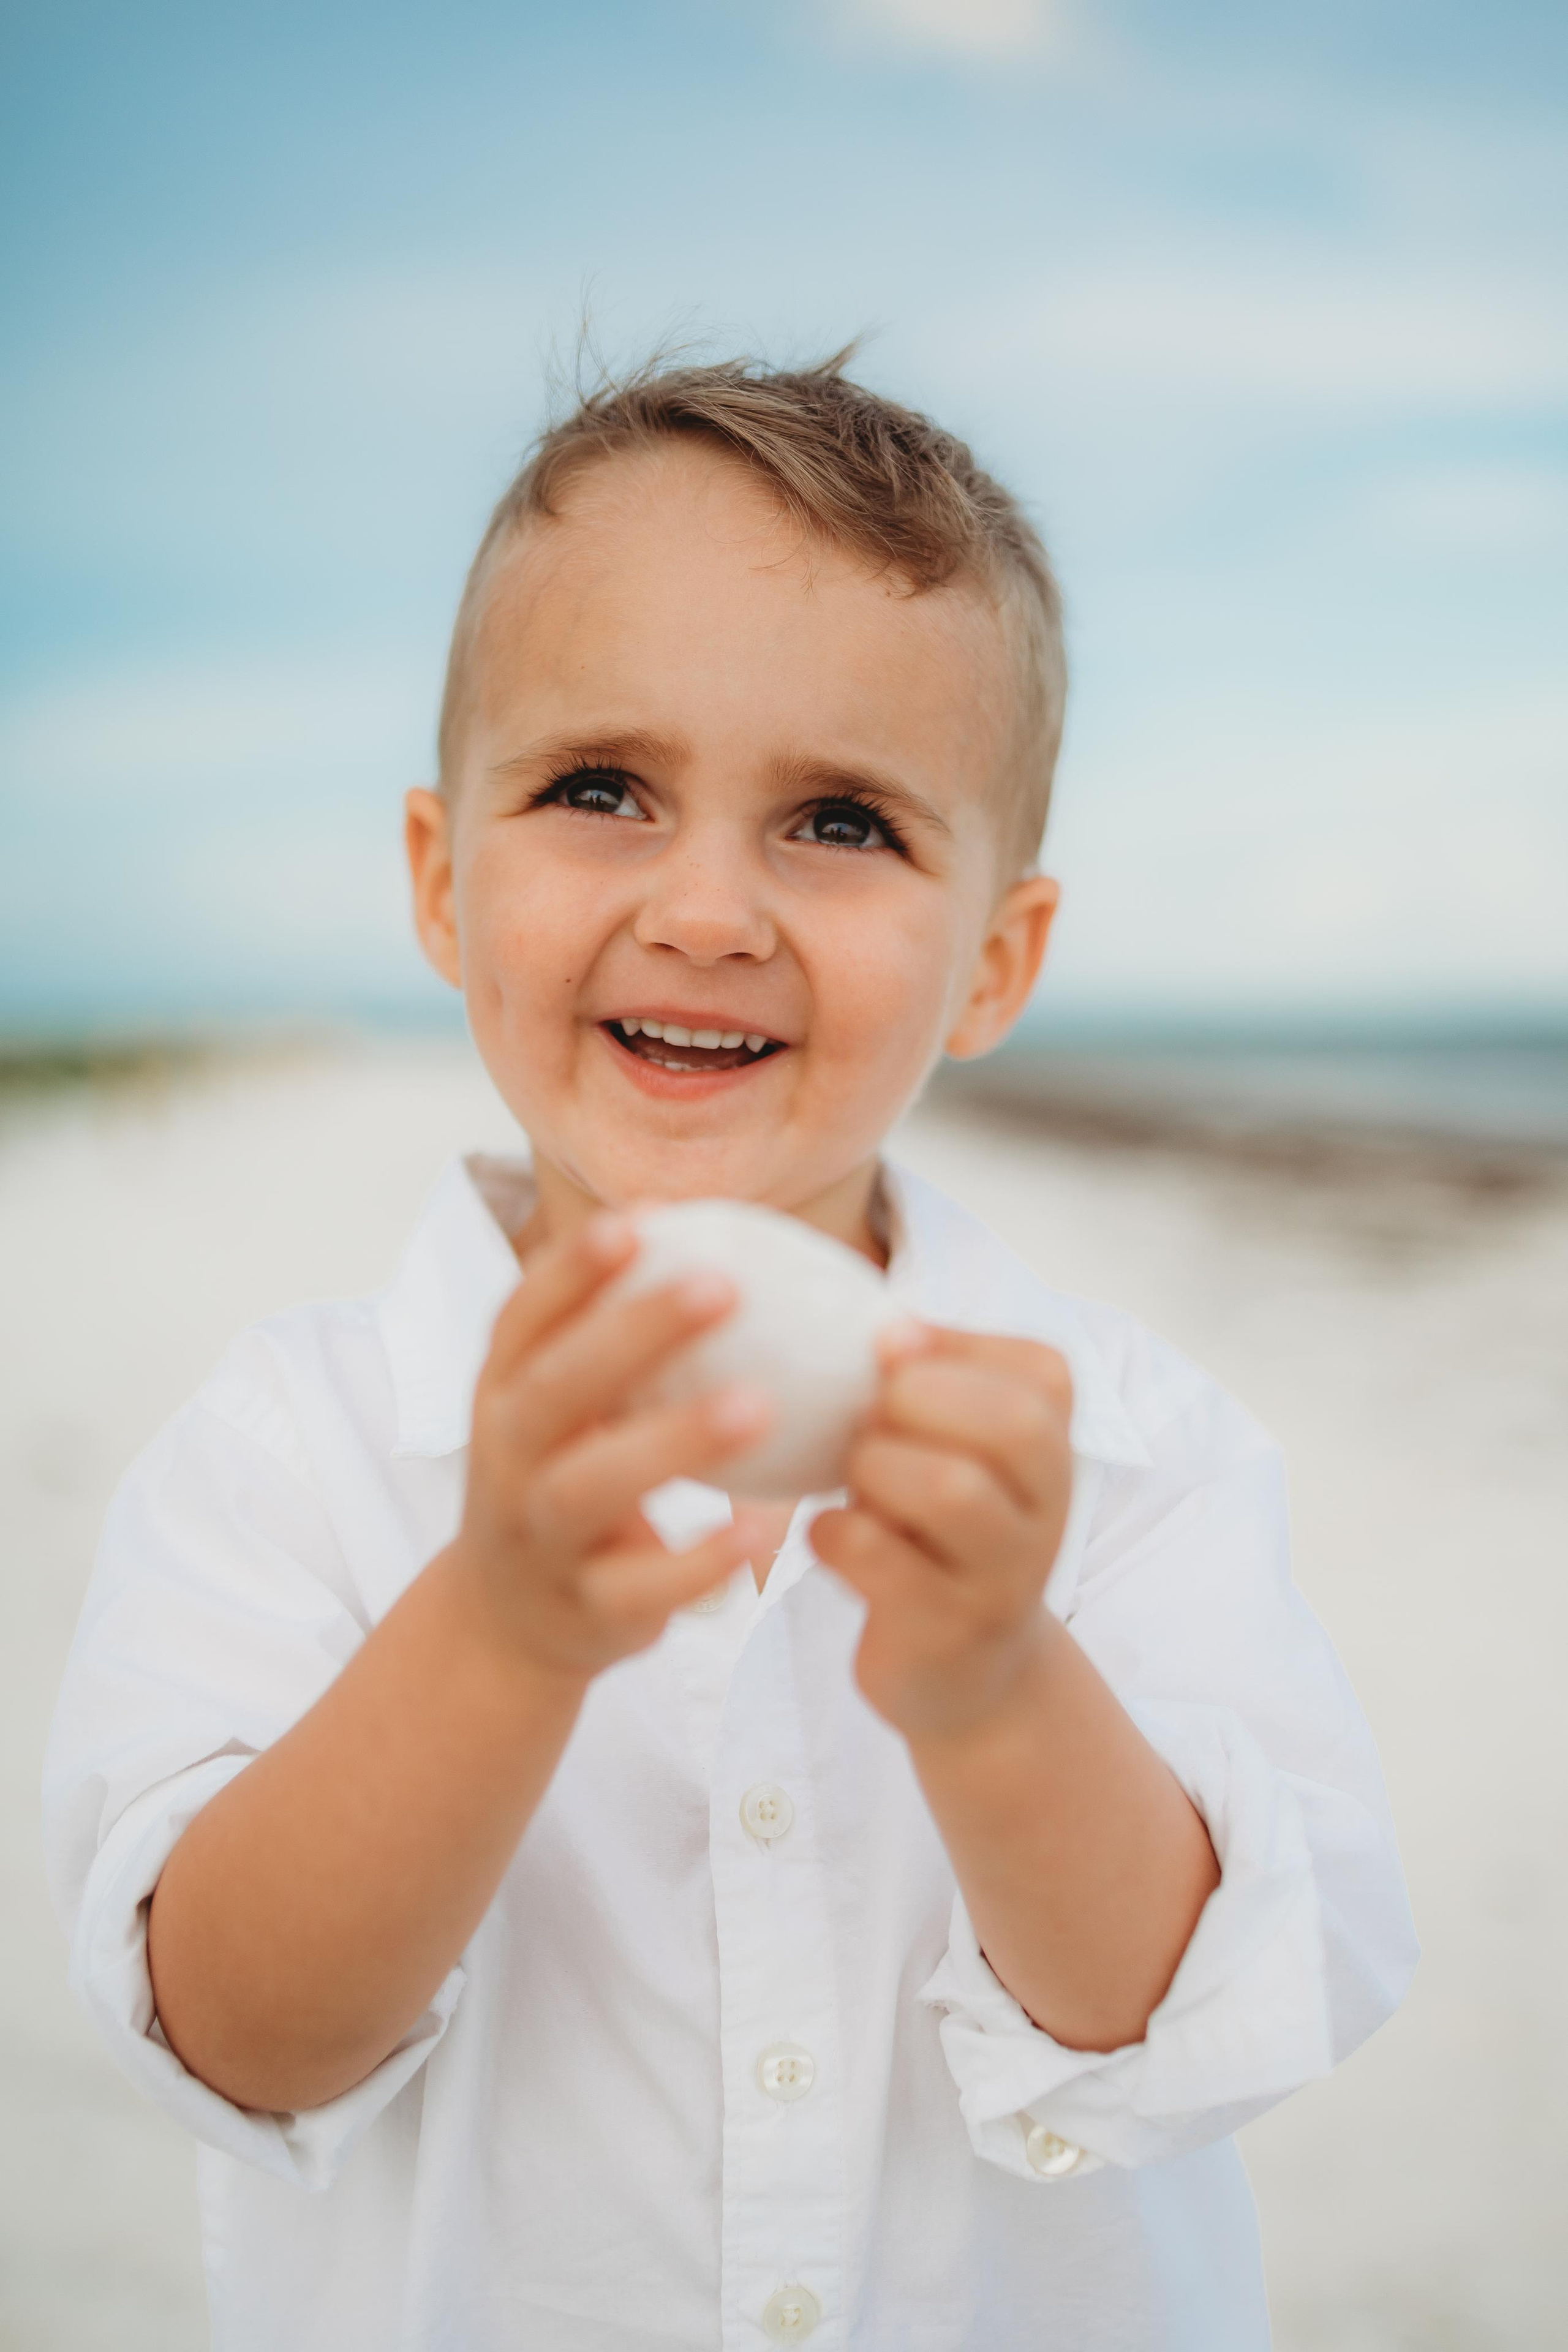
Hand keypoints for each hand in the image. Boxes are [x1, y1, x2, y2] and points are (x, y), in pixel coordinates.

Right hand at [453, 1215, 771, 1682]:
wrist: (506, 1620)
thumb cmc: (559, 1479)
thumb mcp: (559, 1408)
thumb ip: (610, 1342)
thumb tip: (713, 1242)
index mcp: (504, 1393)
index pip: (523, 1318)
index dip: (574, 1269)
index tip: (642, 1221)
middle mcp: (509, 1458)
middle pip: (558, 1387)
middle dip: (634, 1332)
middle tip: (724, 1287)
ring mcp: (541, 1536)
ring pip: (591, 1486)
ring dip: (673, 1441)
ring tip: (756, 1405)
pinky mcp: (587, 1608)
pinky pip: (641, 1587)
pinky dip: (700, 1562)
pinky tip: (762, 1527)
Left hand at [810, 1324, 1073, 1743]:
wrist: (966, 1671)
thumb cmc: (938, 1528)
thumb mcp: (957, 1447)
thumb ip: (930, 1381)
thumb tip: (882, 1322)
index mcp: (1058, 1445)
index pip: (1037, 1371)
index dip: (948, 1347)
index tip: (889, 1353)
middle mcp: (1051, 1508)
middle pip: (1013, 1423)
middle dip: (913, 1403)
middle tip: (867, 1425)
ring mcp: (1008, 1577)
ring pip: (952, 1490)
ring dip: (875, 1471)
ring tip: (853, 1486)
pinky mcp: (949, 1630)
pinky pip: (878, 1556)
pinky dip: (833, 1533)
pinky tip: (832, 1539)